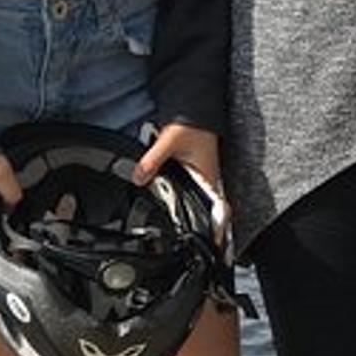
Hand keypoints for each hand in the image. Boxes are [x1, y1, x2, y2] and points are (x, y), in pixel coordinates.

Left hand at [132, 122, 232, 252]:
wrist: (197, 107)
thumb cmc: (193, 123)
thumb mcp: (169, 142)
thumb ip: (152, 161)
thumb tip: (138, 178)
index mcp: (209, 176)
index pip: (217, 211)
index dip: (215, 231)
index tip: (213, 249)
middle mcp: (209, 178)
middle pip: (203, 209)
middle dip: (197, 227)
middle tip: (187, 246)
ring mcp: (202, 175)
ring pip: (195, 200)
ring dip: (187, 212)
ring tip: (177, 231)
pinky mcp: (194, 171)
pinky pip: (189, 191)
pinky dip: (180, 197)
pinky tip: (170, 203)